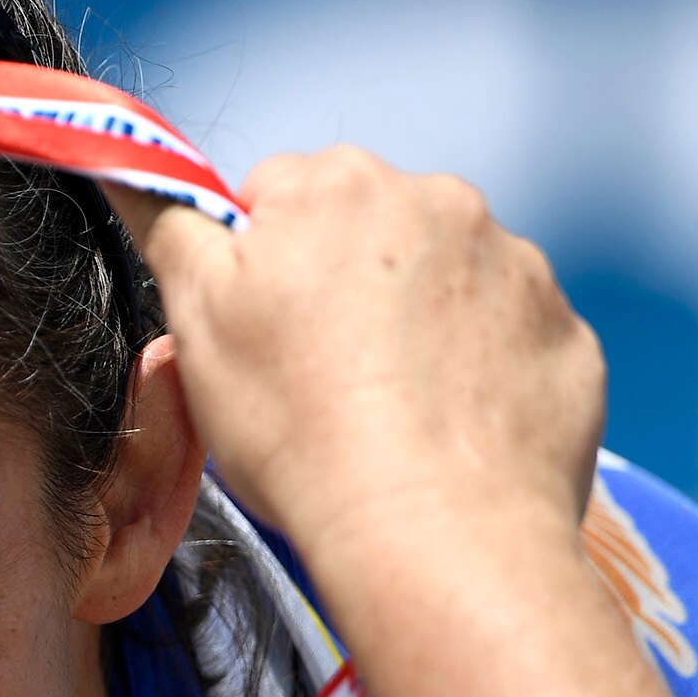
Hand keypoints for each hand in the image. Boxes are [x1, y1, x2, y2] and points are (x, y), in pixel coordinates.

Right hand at [110, 146, 603, 564]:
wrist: (433, 532)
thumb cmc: (299, 428)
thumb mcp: (195, 323)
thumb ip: (169, 227)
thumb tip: (132, 163)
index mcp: (336, 185)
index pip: (272, 195)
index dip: (253, 268)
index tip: (256, 332)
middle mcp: (438, 201)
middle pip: (365, 231)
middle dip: (340, 286)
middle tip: (317, 379)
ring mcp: (515, 266)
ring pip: (442, 282)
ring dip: (413, 327)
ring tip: (385, 414)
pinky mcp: (565, 335)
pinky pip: (506, 339)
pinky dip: (477, 373)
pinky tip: (445, 432)